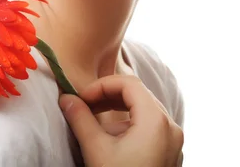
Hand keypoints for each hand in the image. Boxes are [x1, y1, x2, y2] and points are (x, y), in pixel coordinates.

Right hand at [59, 75, 182, 166]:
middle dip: (107, 97)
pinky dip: (128, 125)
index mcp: (156, 120)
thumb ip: (80, 118)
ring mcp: (173, 142)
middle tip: (84, 106)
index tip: (80, 98)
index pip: (128, 83)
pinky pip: (149, 128)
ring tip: (93, 124)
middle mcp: (170, 127)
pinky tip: (110, 141)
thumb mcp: (95, 149)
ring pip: (143, 111)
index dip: (101, 86)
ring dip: (116, 111)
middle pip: (137, 95)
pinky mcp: (169, 154)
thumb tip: (66, 98)